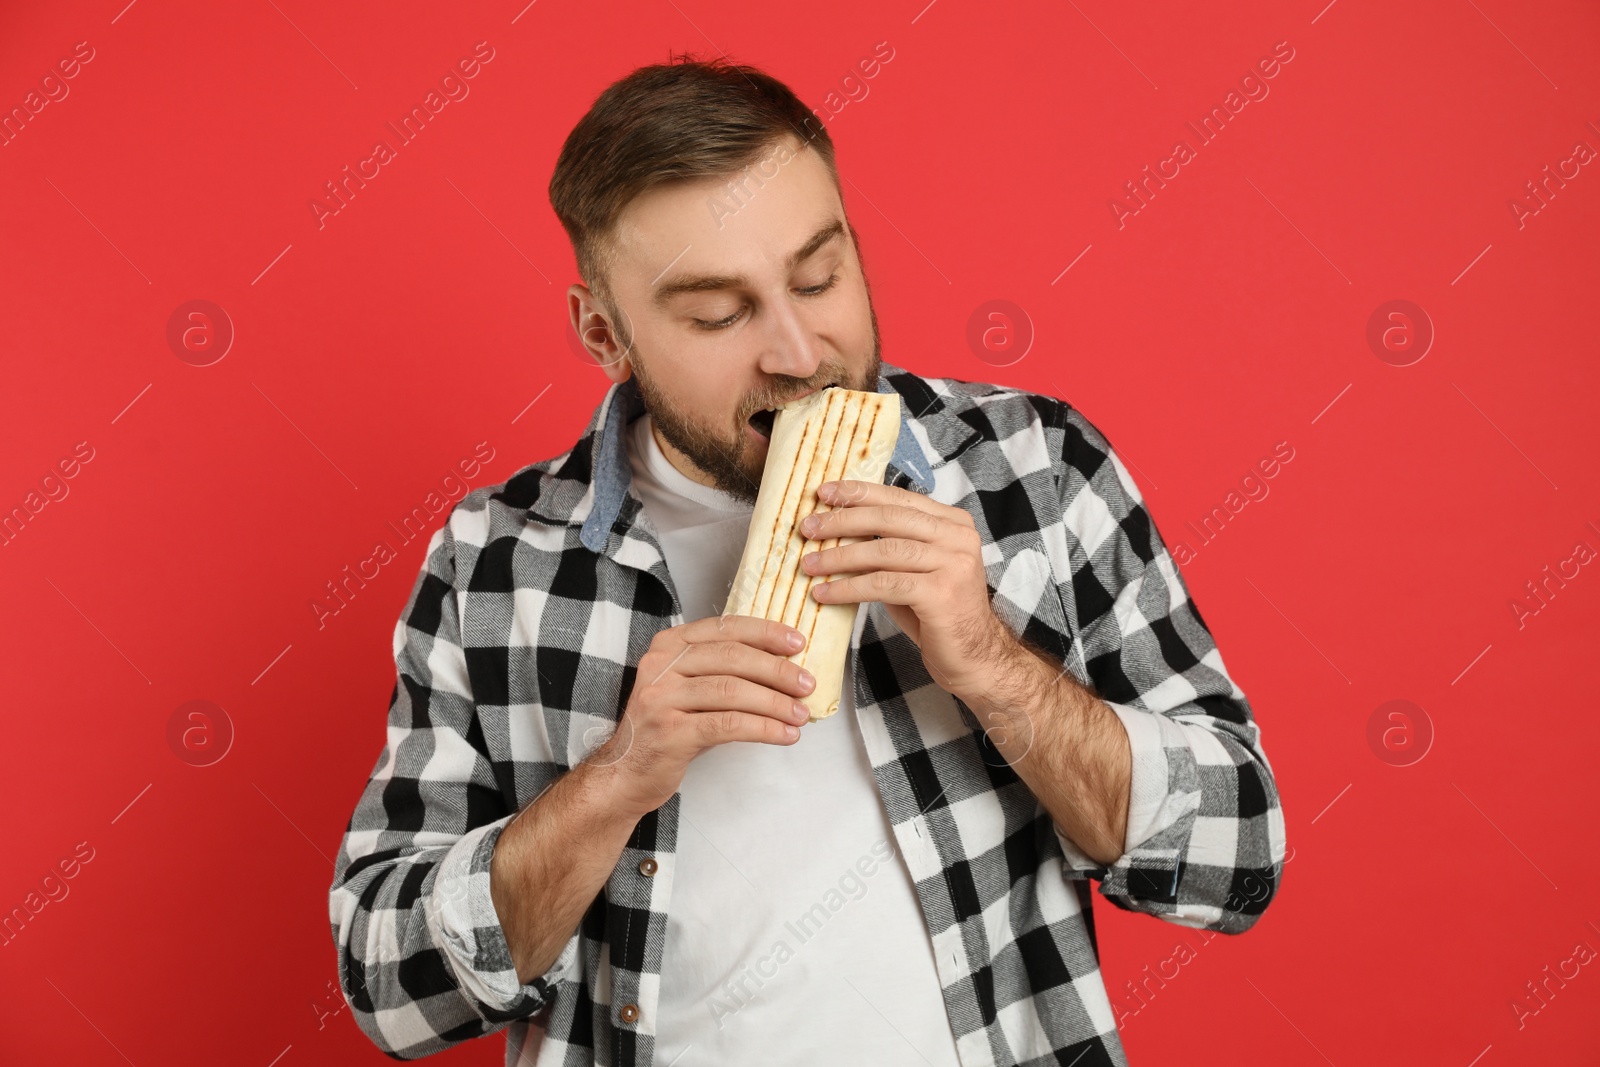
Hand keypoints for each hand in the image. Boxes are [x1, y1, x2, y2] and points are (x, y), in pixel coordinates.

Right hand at [593, 614, 814, 818]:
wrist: (625, 773)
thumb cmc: (667, 728)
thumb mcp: (689, 687)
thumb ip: (723, 670)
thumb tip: (784, 667)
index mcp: (669, 645)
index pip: (724, 627)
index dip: (765, 633)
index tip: (797, 642)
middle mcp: (661, 665)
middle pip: (732, 658)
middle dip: (777, 670)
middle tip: (807, 684)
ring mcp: (662, 697)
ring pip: (733, 691)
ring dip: (775, 703)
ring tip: (800, 714)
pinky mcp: (670, 732)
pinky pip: (728, 724)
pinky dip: (763, 728)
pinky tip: (784, 735)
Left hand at [799, 479, 1016, 697]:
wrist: (974, 657)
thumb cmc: (938, 614)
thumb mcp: (914, 570)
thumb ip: (889, 545)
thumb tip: (838, 527)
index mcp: (953, 522)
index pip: (898, 499)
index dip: (858, 493)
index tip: (824, 493)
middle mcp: (957, 537)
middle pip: (888, 519)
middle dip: (841, 521)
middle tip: (808, 528)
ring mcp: (953, 563)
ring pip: (882, 550)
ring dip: (838, 558)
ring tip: (809, 565)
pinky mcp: (941, 593)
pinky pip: (883, 584)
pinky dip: (848, 588)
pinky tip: (825, 594)